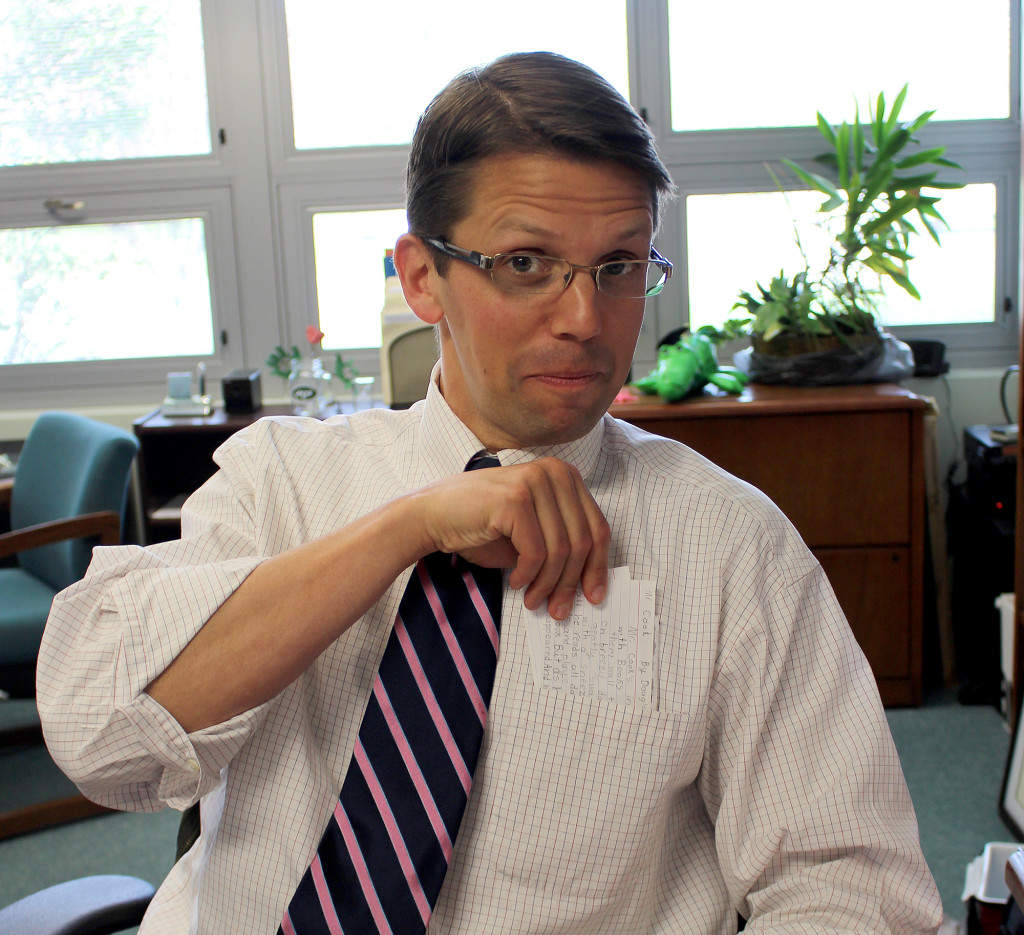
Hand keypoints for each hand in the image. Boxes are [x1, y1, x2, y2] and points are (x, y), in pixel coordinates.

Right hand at [414, 457, 609, 619]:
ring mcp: (535, 482)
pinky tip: (516, 582)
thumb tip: (589, 581)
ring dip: (548, 584)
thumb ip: (561, 544)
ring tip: (534, 601)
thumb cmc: (482, 526)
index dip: (598, 567)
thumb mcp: (533, 532)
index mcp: (564, 475)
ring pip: (561, 550)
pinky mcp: (515, 499)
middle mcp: (554, 472)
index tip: (594, 596)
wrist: (432, 515)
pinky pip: (536, 552)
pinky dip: (528, 575)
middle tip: (559, 610)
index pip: (597, 527)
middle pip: (583, 541)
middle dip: (571, 582)